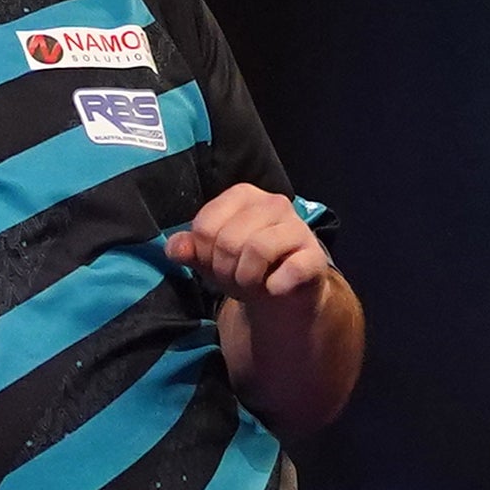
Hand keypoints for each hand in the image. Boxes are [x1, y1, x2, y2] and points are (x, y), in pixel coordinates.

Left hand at [165, 184, 330, 301]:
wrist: (283, 294)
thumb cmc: (244, 267)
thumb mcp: (210, 258)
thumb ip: (189, 249)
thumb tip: (175, 248)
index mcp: (243, 195)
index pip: (205, 226)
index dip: (204, 255)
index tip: (216, 264)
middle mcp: (273, 203)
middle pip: (229, 239)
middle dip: (225, 270)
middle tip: (236, 279)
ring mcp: (298, 227)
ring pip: (257, 249)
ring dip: (247, 279)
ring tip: (253, 284)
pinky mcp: (314, 255)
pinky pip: (290, 270)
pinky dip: (276, 286)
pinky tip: (276, 288)